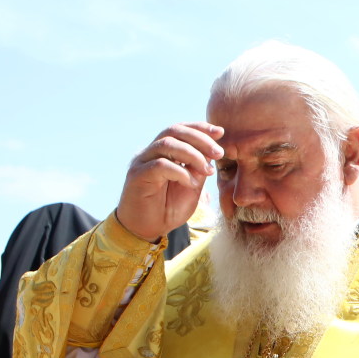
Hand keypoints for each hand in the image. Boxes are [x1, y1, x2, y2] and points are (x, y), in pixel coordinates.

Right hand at [116, 122, 223, 241]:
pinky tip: (191, 183)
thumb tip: (212, 153)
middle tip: (219, 152)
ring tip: (207, 170)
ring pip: (167, 144)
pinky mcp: (137, 175)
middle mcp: (151, 152)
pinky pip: (160, 165)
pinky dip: (180, 172)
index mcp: (163, 152)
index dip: (200, 128)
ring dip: (192, 154)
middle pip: (174, 131)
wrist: (147, 230)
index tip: (220, 132)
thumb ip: (199, 170)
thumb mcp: (192, 187)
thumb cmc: (168, 209)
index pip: (181, 130)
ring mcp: (142, 162)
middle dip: (200, 139)